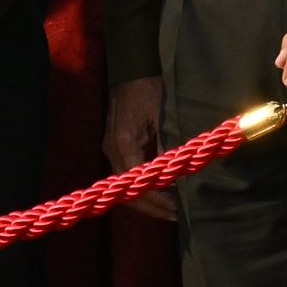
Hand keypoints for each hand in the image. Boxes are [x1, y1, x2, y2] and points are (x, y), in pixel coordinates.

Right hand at [104, 78, 173, 217]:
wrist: (131, 72)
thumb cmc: (147, 90)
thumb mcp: (160, 117)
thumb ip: (164, 144)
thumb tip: (174, 170)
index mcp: (123, 144)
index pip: (137, 182)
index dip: (155, 198)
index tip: (174, 207)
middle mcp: (113, 151)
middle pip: (127, 190)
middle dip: (149, 205)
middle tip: (174, 214)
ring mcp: (112, 149)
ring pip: (125, 185)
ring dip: (145, 199)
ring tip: (168, 208)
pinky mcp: (116, 146)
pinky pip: (126, 173)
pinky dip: (141, 185)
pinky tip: (157, 190)